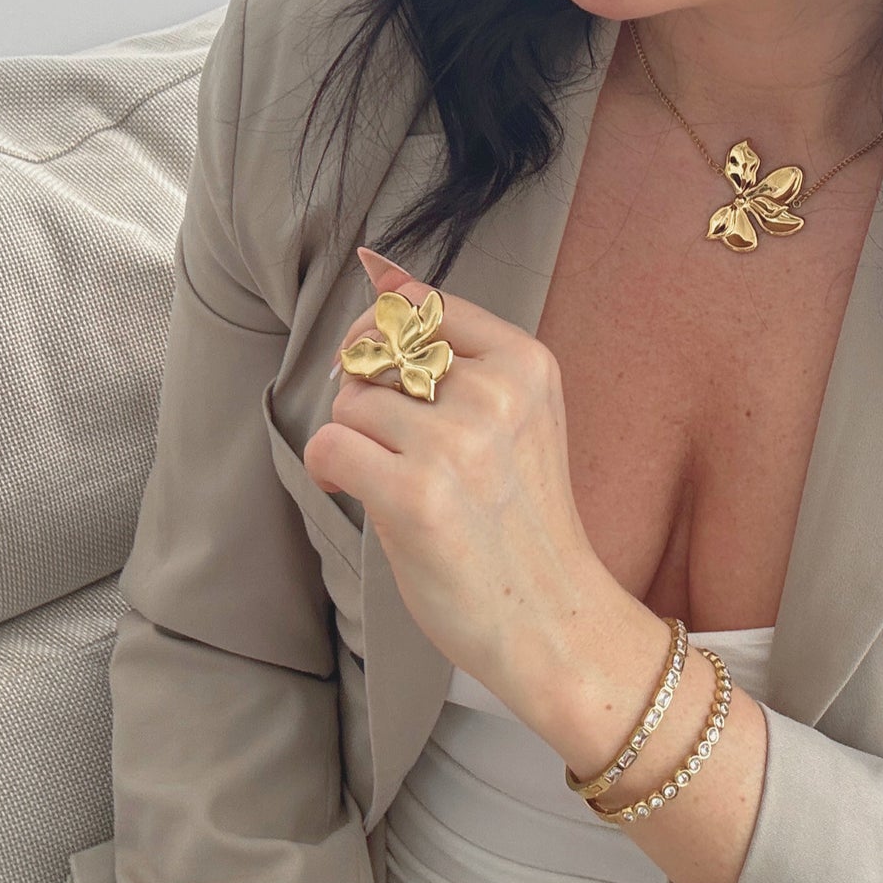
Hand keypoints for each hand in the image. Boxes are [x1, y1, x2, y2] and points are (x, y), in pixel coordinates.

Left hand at [303, 248, 620, 713]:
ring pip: (352, 398)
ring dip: (353, 437)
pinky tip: (360, 492)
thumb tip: (378, 265)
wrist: (551, 618)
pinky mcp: (414, 494)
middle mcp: (495, 393)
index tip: (382, 365)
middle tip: (389, 440)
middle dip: (367, 390)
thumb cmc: (524, 521)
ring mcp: (456, 443)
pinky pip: (331, 444)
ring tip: (386, 477)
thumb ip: (456, 351)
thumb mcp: (517, 416)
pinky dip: (332, 468)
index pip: (425, 304)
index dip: (384, 330)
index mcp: (527, 364)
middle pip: (381, 351)